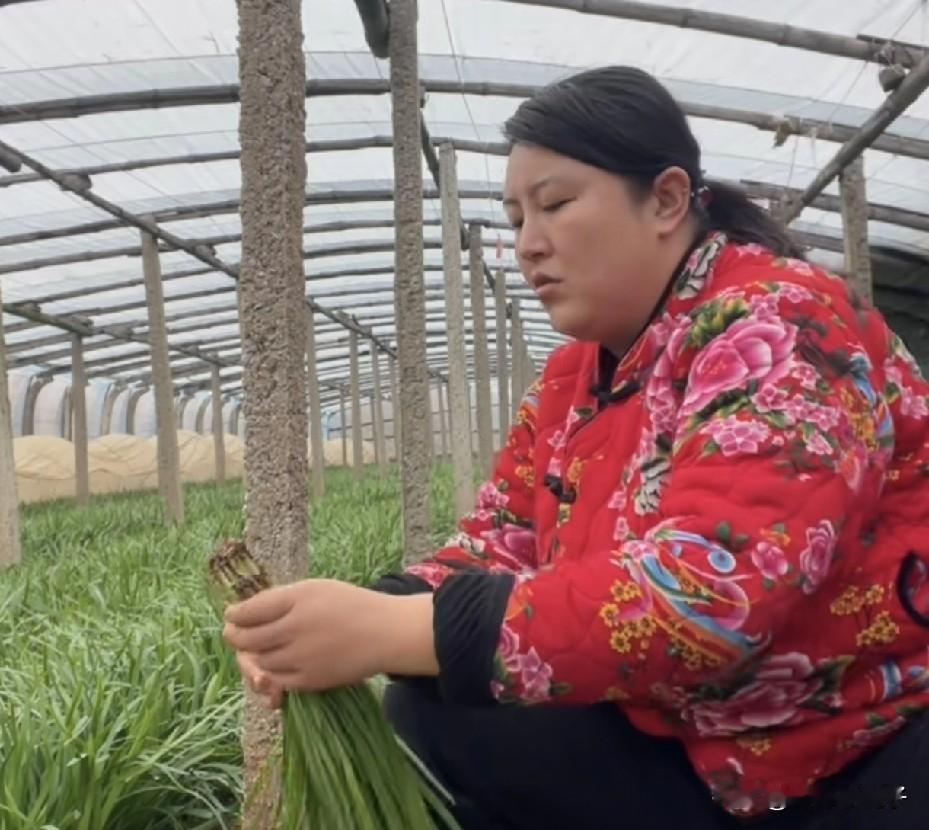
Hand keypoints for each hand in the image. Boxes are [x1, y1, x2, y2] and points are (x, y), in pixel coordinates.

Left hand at [223, 579, 437, 704]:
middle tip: (231, 633)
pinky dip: (268, 675)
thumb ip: (282, 598)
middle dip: (234, 636)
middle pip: (247, 639)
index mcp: (296, 600)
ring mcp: (300, 658)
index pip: (250, 610)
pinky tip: (270, 666)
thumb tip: (248, 610)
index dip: (235, 614)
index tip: (231, 614)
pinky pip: (276, 681)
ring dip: (250, 656)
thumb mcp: (317, 588)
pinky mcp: (309, 681)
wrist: (386, 633)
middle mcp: (294, 628)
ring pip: (259, 662)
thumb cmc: (351, 605)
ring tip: (251, 649)